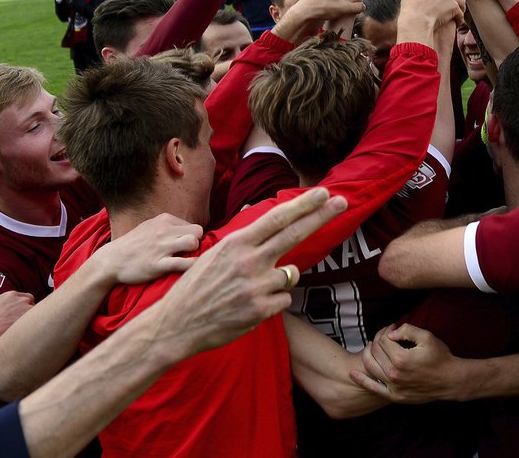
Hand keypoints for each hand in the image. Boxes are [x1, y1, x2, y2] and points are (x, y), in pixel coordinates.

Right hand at [0, 291, 34, 350]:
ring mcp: (25, 309)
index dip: (23, 307)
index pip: (25, 298)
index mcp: (10, 295)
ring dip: (34, 321)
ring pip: (36, 314)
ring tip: (30, 332)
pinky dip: (35, 329)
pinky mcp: (27, 320)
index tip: (20, 315)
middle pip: (33, 304)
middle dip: (30, 312)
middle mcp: (20, 299)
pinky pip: (37, 323)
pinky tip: (31, 337)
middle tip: (26, 323)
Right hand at [93, 213, 203, 285]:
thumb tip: (188, 231)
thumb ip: (168, 227)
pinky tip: (191, 268)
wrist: (110, 261)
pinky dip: (191, 266)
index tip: (185, 247)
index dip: (192, 238)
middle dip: (197, 243)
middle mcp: (163, 231)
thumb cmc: (133, 245)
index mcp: (163, 220)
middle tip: (189, 254)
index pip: (192, 226)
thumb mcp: (149, 227)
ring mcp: (160, 247)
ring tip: (187, 259)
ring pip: (192, 242)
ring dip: (195, 252)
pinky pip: (183, 263)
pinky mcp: (157, 264)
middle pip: (197, 232)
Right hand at [150, 188, 347, 355]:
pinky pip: (284, 298)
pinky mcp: (261, 310)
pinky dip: (273, 300)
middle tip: (342, 202)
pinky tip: (249, 305)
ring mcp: (257, 286)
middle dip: (321, 216)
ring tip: (250, 288)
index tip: (324, 192)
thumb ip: (243, 238)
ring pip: (291, 273)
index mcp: (236, 243)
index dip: (303, 204)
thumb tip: (262, 213)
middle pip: (295, 234)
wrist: (176, 325)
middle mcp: (250, 261)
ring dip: (280, 278)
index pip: (277, 218)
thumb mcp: (214, 253)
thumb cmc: (195, 287)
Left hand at [349, 323, 460, 403]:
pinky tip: (353, 373)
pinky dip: (362, 380)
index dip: (386, 331)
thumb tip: (391, 332)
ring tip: (371, 348)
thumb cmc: (440, 357)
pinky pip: (373, 388)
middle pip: (375, 352)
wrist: (450, 380)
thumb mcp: (427, 337)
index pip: (383, 340)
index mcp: (400, 358)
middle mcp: (394, 373)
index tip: (391, 328)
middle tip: (384, 337)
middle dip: (377, 340)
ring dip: (367, 355)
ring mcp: (393, 387)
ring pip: (370, 367)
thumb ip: (407, 330)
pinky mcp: (395, 396)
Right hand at [398, 0, 465, 42]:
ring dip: (460, 8)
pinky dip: (459, 19)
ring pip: (462, 0)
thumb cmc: (409, 12)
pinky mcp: (454, 7)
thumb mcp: (408, 0)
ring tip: (456, 16)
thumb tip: (408, 0)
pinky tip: (456, 23)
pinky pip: (461, 14)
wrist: (416, 22)